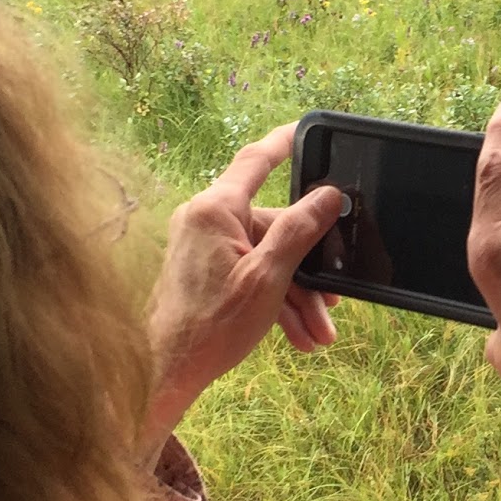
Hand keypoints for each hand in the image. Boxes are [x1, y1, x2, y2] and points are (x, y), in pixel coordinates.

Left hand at [142, 124, 343, 455]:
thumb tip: (329, 196)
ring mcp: (203, 247)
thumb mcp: (268, 277)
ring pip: (266, 259)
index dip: (285, 142)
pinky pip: (249, 275)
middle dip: (308, 270)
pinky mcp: (204, 272)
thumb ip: (299, 230)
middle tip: (335, 303)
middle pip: (274, 228)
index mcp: (216, 210)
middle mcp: (205, 221)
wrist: (165, 371)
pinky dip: (274, 302)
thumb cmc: (211, 325)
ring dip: (296, 296)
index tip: (308, 128)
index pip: (256, 160)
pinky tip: (299, 336)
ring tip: (319, 333)